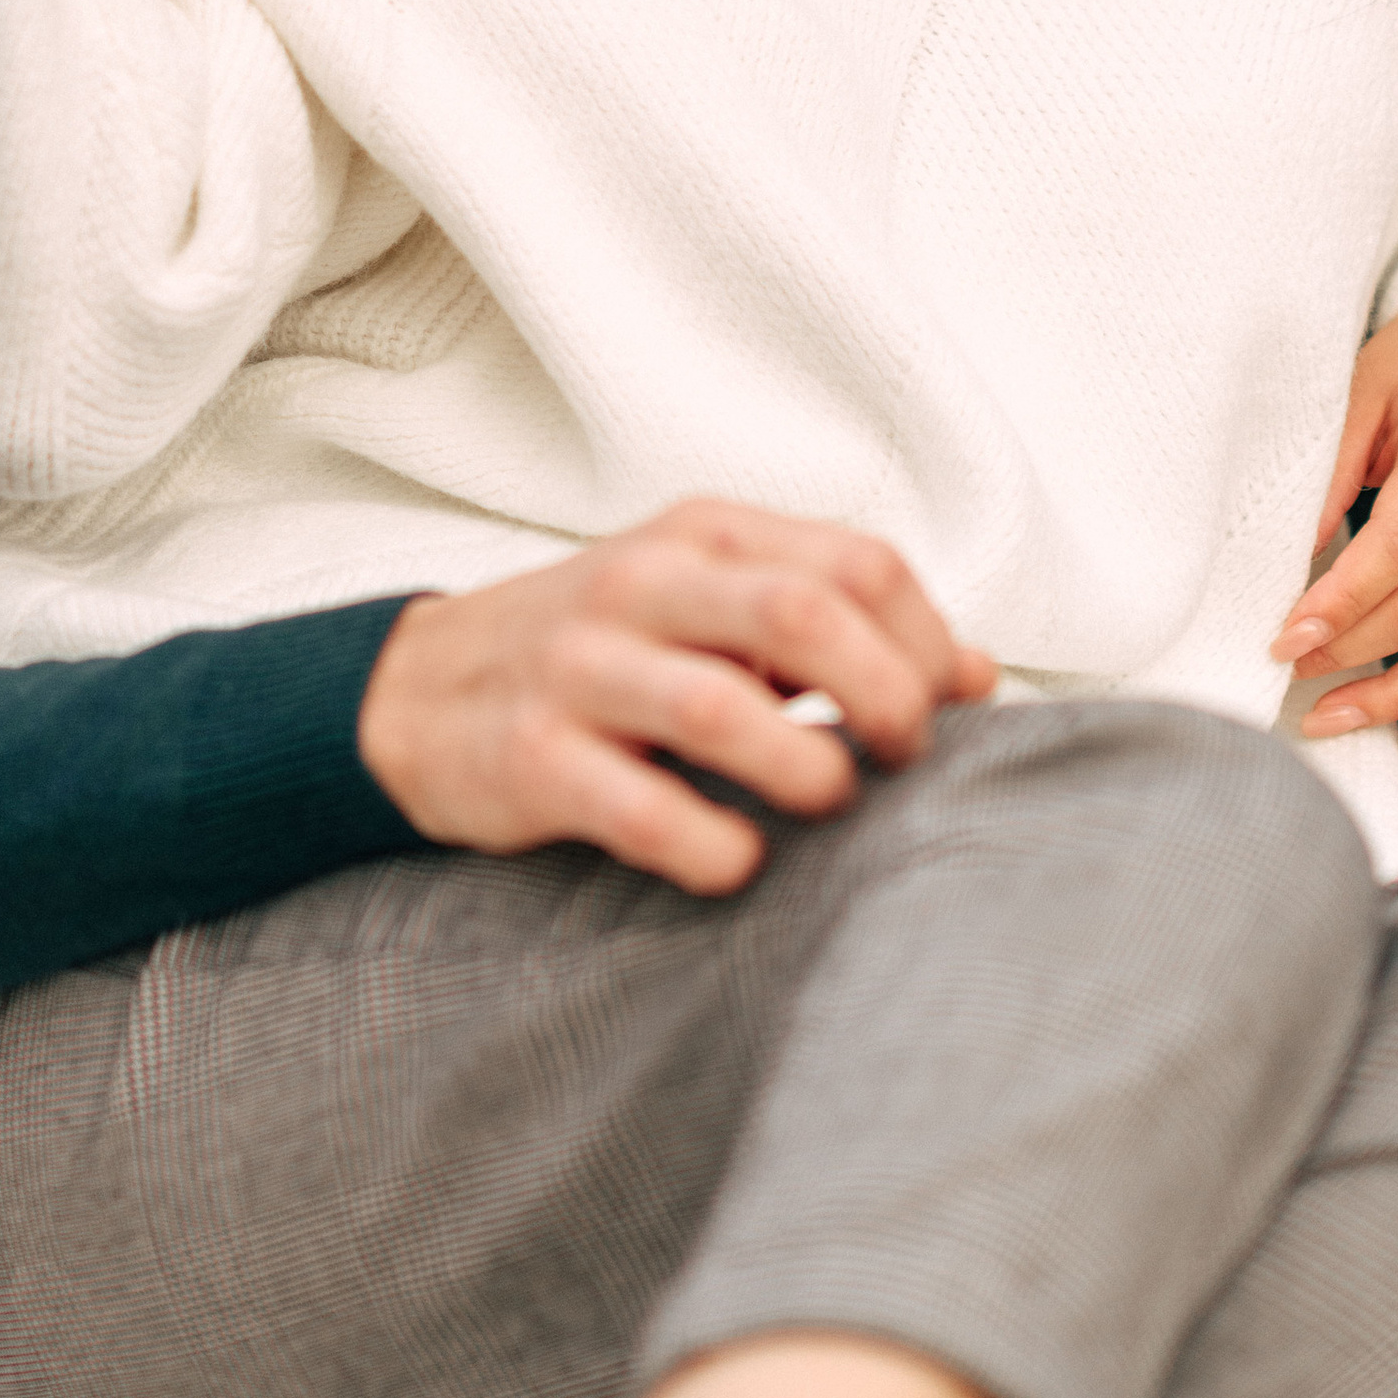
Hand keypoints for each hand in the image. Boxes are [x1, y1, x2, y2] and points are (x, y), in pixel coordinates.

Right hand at [357, 500, 997, 896]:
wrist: (418, 692)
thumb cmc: (604, 653)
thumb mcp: (714, 608)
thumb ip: (838, 628)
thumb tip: (978, 676)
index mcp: (705, 536)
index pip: (858, 564)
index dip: (926, 642)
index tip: (945, 710)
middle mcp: (643, 584)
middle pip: (803, 614)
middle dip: (884, 696)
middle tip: (905, 760)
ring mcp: (579, 667)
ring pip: (723, 706)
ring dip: (806, 769)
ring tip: (831, 803)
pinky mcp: (528, 757)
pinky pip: (638, 806)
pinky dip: (709, 843)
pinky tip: (740, 862)